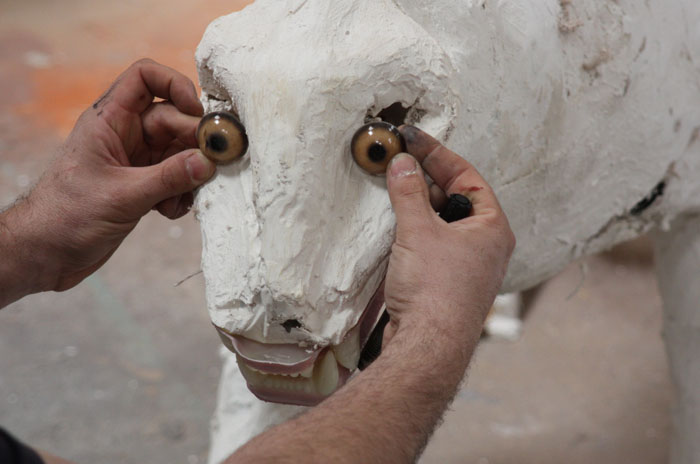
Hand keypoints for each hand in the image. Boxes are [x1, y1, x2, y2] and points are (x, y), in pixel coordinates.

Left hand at [4, 59, 214, 293]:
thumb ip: (168, 178)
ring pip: (180, 152)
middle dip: (195, 144)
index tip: (197, 113)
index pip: (145, 78)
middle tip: (213, 166)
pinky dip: (182, 194)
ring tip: (184, 198)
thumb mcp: (122, 195)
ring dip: (191, 175)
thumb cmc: (66, 217)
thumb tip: (208, 162)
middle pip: (173, 120)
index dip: (175, 84)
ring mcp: (136, 160)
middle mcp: (125, 134)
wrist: (48, 254)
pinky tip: (170, 212)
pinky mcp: (143, 185)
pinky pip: (176, 178)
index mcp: (109, 121)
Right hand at [382, 126, 515, 355]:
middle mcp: (484, 245)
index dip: (438, 155)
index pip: (466, 176)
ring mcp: (466, 265)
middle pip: (453, 198)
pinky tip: (395, 225)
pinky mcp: (446, 281)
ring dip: (417, 206)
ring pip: (441, 222)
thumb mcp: (419, 231)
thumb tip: (403, 165)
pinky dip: (414, 230)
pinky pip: (432, 244)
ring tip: (392, 189)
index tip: (413, 140)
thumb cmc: (436, 292)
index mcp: (492, 227)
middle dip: (425, 180)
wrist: (428, 346)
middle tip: (398, 162)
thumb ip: (408, 193)